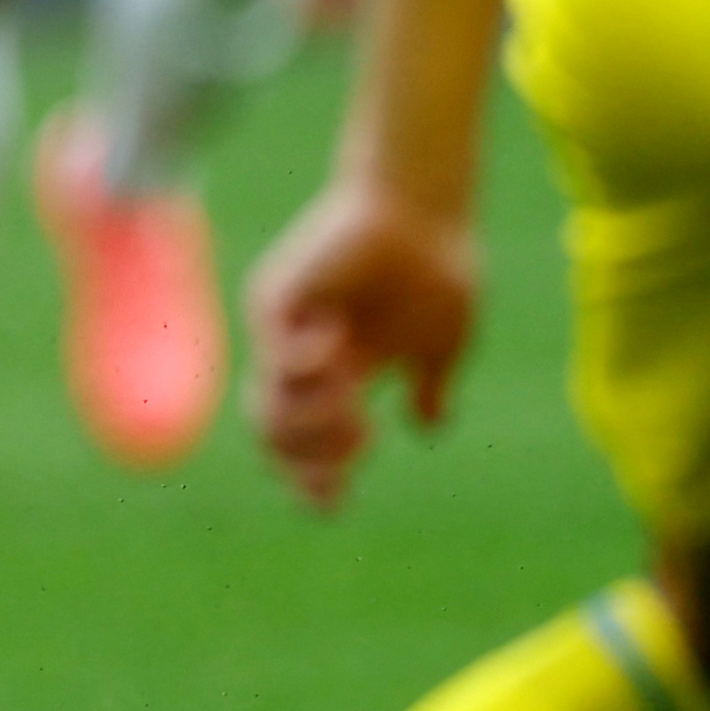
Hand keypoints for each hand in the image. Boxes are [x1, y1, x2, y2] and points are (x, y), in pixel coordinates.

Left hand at [245, 168, 479, 515]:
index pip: (303, 443)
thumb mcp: (442, 343)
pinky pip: (274, 358)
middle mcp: (304, 356)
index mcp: (340, 373)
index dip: (310, 479)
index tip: (336, 503)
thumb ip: (431, 387)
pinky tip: (340, 349)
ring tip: (355, 408)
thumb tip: (428, 428)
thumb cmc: (438, 266)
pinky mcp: (278, 298)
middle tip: (360, 442)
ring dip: (316, 425)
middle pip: (274, 437)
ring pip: (267, 411)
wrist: (427, 207)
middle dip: (313, 460)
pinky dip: (307, 371)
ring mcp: (287, 328)